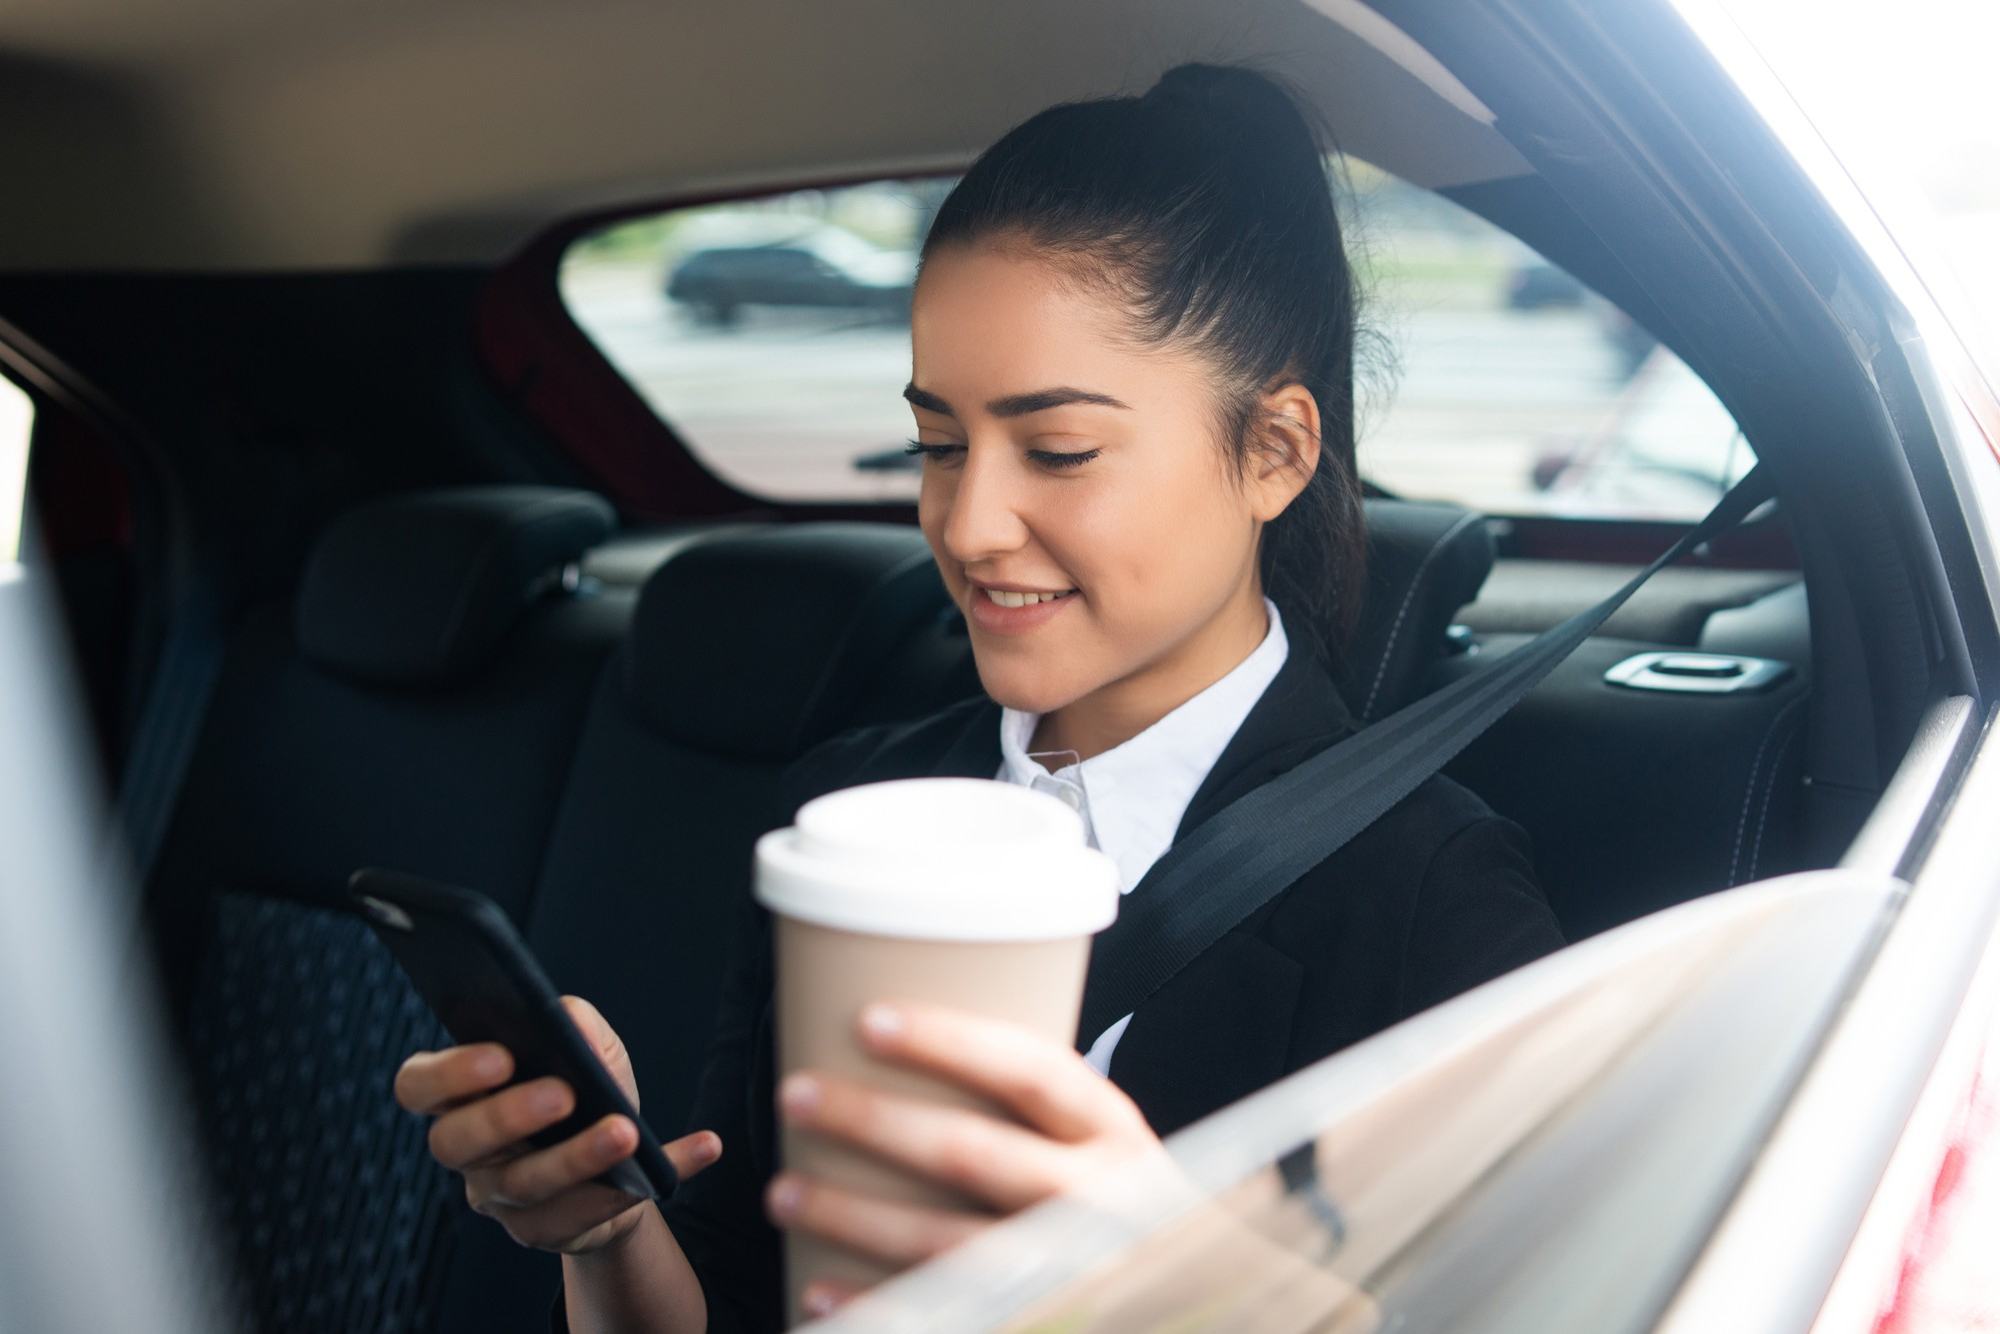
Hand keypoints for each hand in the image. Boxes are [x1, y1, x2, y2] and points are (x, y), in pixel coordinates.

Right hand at [394, 995, 720, 1254]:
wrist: (616, 1165)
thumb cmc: (585, 1089)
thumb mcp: (586, 1049)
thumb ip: (575, 1025)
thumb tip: (569, 1021)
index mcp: (462, 1097)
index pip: (418, 1086)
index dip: (449, 1075)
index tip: (502, 1055)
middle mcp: (471, 1154)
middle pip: (459, 1142)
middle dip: (508, 1115)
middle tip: (564, 1094)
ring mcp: (504, 1200)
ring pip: (528, 1185)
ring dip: (580, 1157)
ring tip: (626, 1132)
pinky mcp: (552, 1230)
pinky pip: (598, 1212)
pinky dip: (662, 1172)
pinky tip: (703, 1147)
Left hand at [765, 1001, 1160, 1316]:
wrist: (1184, 1299)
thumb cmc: (1111, 1202)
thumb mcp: (1098, 1142)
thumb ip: (1031, 1108)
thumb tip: (897, 1040)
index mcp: (1112, 1130)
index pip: (1030, 1070)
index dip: (948, 1043)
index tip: (867, 1020)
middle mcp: (1098, 1198)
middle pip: (971, 1154)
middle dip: (872, 1122)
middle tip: (794, 1096)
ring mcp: (1070, 1269)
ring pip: (946, 1243)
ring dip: (853, 1218)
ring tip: (783, 1193)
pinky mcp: (1041, 1317)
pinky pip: (949, 1312)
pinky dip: (876, 1305)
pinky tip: (818, 1293)